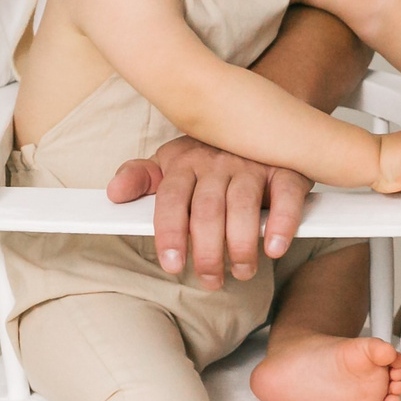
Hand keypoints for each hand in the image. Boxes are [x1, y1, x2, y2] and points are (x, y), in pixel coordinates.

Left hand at [109, 136, 308, 287]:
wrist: (259, 121)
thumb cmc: (208, 155)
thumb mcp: (171, 163)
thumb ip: (141, 178)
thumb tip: (114, 194)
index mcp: (184, 162)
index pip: (170, 200)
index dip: (170, 234)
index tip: (172, 265)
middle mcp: (216, 161)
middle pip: (206, 209)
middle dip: (207, 250)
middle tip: (210, 280)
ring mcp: (252, 164)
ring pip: (242, 205)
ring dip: (241, 245)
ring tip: (241, 271)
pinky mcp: (285, 170)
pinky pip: (284, 195)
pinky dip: (282, 222)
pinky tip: (275, 247)